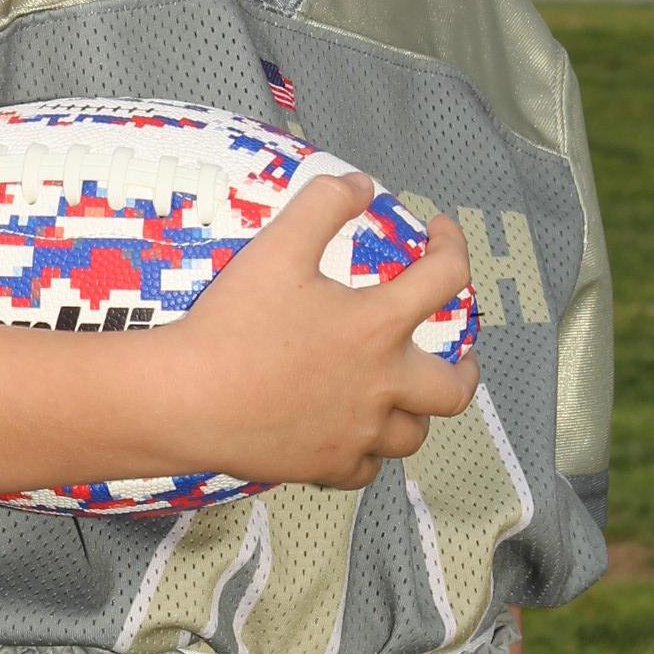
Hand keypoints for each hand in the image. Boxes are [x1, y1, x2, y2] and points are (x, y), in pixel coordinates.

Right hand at [164, 172, 478, 490]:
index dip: (452, 247)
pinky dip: (368, 451)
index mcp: (378, 327)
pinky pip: (366, 468)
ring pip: (413, 435)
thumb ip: (324, 204)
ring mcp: (357, 432)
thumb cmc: (232, 323)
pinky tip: (352, 434)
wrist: (187, 398)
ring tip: (403, 398)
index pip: (445, 279)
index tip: (439, 236)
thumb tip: (360, 185)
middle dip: (466, 370)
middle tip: (460, 358)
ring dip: (416, 413)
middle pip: (453, 389)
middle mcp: (382, 386)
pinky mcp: (326, 465)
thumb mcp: (277, 246)